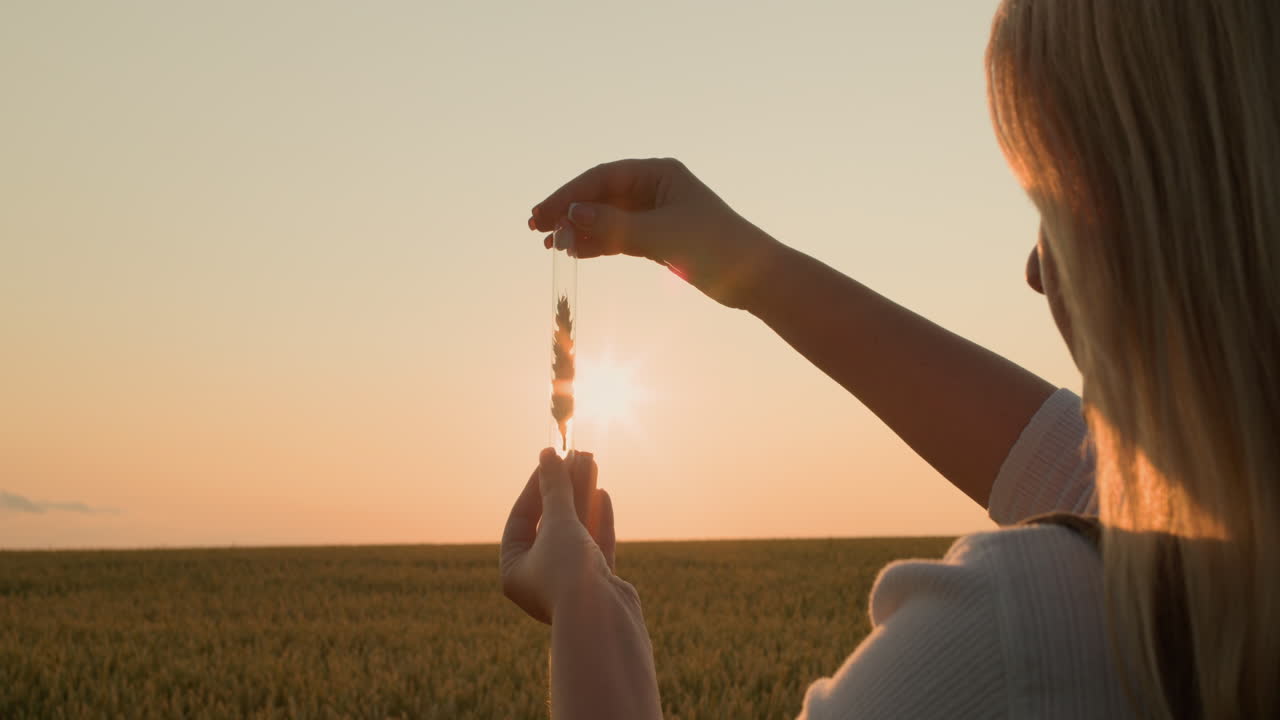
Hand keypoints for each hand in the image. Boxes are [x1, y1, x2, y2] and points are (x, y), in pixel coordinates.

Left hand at [501, 449, 616, 623]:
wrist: (603, 621)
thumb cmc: (568, 573)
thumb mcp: (557, 523)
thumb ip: (555, 488)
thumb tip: (549, 455)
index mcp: (514, 571)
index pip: (521, 518)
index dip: (536, 486)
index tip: (551, 459)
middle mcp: (539, 578)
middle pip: (550, 522)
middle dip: (564, 487)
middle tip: (577, 455)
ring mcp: (570, 582)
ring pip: (576, 530)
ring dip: (582, 497)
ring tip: (592, 463)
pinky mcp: (598, 584)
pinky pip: (595, 545)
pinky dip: (598, 519)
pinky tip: (602, 493)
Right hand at [527, 157, 781, 308]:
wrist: (754, 278)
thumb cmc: (715, 248)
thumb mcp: (660, 235)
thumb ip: (615, 225)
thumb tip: (572, 215)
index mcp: (659, 173)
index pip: (602, 178)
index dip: (568, 195)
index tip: (542, 215)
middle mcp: (656, 188)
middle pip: (600, 195)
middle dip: (569, 211)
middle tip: (537, 231)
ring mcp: (657, 213)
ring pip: (608, 216)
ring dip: (580, 229)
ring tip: (552, 246)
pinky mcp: (660, 238)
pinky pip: (620, 236)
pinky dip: (599, 243)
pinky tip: (578, 252)